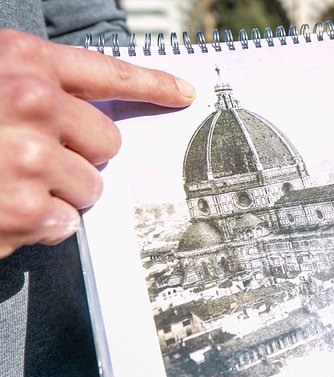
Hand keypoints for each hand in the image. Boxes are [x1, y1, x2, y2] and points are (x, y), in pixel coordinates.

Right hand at [0, 29, 194, 258]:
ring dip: (61, 192)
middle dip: (81, 154)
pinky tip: (3, 211)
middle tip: (33, 156)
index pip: (109, 71)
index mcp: (20, 64)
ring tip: (10, 184)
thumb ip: (32, 88)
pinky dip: (41, 225)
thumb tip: (84, 115)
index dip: (154, 83)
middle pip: (108, 141)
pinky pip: (66, 222)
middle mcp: (30, 107)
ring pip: (92, 186)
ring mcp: (29, 162)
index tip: (184, 93)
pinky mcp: (25, 213)